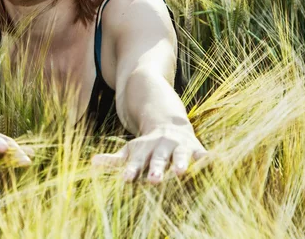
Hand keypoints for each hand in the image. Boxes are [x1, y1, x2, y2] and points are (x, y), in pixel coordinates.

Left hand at [91, 124, 207, 183]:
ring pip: (179, 155)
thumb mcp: (131, 151)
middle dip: (157, 169)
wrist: (169, 123)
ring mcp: (179, 147)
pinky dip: (208, 159)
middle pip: (158, 159)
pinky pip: (203, 154)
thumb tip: (92, 164)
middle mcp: (162, 147)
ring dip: (180, 163)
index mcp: (145, 150)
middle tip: (154, 180)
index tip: (126, 178)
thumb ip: (114, 160)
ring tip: (180, 173)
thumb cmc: (147, 146)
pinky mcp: (196, 149)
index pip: (136, 162)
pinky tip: (213, 163)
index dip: (131, 170)